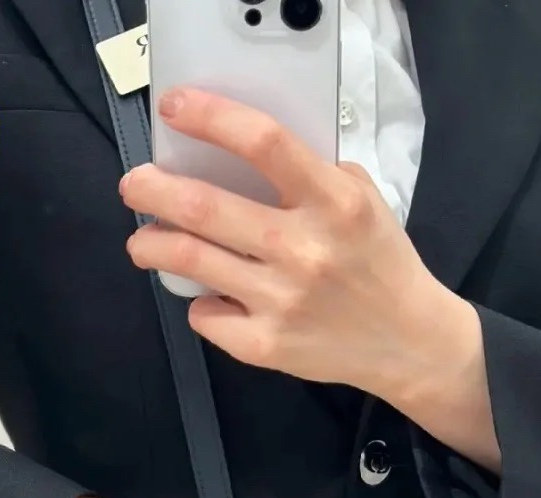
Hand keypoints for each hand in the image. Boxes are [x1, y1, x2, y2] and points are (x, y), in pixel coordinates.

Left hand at [120, 88, 498, 471]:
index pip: (263, 144)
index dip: (211, 118)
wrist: (407, 342)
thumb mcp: (363, 202)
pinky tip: (211, 297)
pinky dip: (200, 304)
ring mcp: (280, 301)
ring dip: (151, 246)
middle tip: (133, 183)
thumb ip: (313, 175)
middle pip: (205, 207)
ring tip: (142, 241)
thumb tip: (242, 154)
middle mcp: (303, 249)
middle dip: (153, 190)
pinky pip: (207, 316)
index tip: (174, 108)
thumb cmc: (379, 264)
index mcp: (333, 202)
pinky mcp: (265, 346)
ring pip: (191, 262)